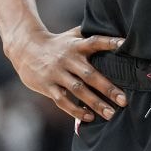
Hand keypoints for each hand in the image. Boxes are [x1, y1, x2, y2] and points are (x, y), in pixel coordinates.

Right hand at [6, 26, 127, 121]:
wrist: (25, 48)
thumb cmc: (57, 43)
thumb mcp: (72, 35)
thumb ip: (91, 35)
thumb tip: (117, 33)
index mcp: (76, 45)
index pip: (95, 42)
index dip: (110, 42)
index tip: (124, 44)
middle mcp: (68, 59)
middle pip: (90, 74)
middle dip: (107, 88)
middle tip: (124, 100)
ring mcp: (57, 73)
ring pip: (77, 90)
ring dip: (95, 103)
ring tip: (110, 114)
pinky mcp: (47, 85)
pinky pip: (62, 100)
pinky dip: (75, 110)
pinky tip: (89, 117)